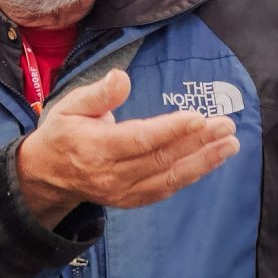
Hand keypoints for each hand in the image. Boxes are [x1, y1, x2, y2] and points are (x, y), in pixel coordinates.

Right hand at [16, 69, 238, 226]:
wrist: (46, 175)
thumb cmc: (63, 133)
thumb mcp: (69, 106)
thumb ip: (98, 93)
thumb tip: (122, 77)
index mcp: (95, 148)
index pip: (140, 139)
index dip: (171, 130)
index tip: (199, 118)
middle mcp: (111, 174)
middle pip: (162, 158)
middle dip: (198, 142)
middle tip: (227, 125)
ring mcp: (123, 191)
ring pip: (169, 177)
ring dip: (204, 161)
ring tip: (231, 145)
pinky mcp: (132, 199)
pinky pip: (166, 188)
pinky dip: (191, 175)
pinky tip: (212, 160)